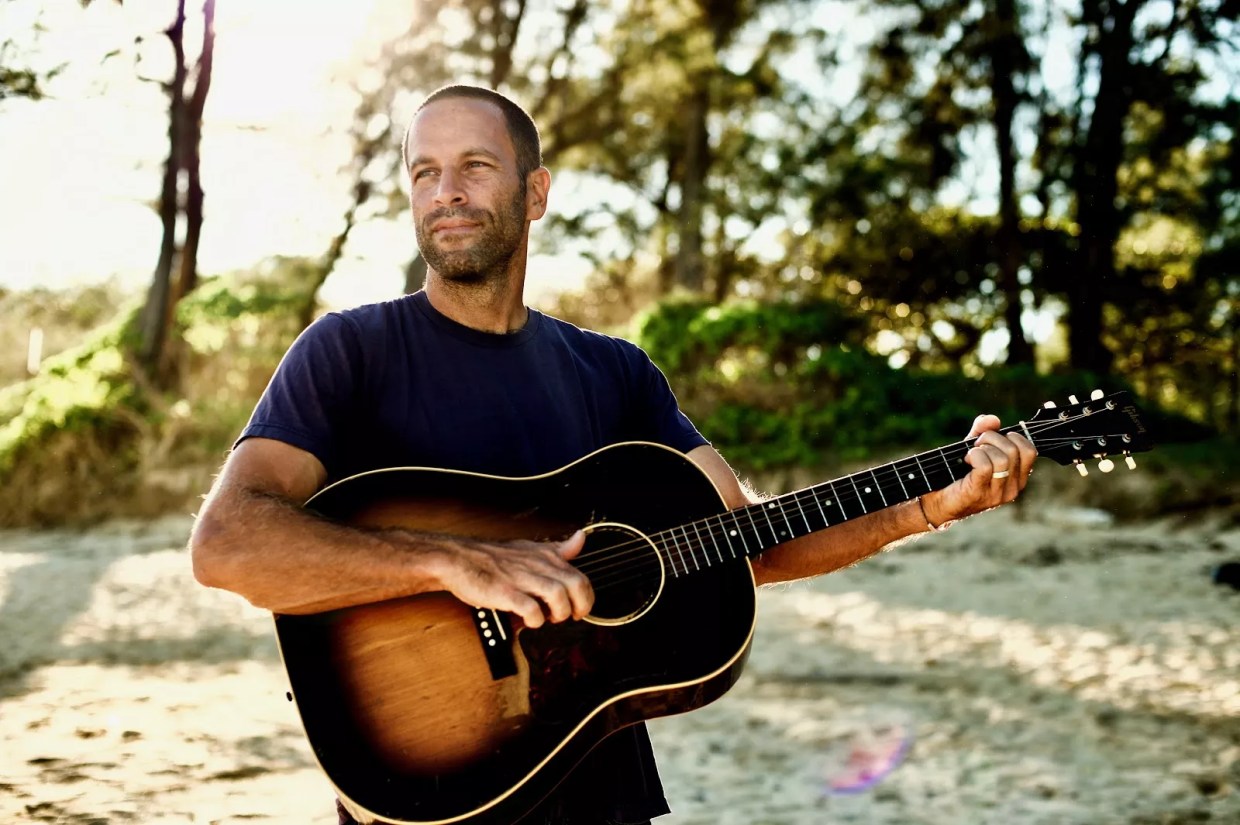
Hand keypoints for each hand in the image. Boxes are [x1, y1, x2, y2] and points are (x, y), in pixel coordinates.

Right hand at [418, 530, 593, 628]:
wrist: (458, 558)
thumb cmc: (492, 558)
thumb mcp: (529, 548)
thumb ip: (557, 548)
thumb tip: (580, 538)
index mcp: (545, 556)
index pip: (581, 576)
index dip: (587, 597)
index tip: (580, 607)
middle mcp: (537, 565)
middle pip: (576, 585)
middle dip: (580, 606)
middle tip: (571, 616)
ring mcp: (522, 579)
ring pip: (558, 596)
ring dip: (559, 613)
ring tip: (550, 618)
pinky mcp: (505, 592)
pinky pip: (531, 609)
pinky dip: (535, 620)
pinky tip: (531, 621)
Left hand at [920, 415, 1037, 527]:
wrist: (937, 501)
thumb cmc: (957, 475)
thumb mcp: (974, 448)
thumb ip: (983, 432)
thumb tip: (993, 419)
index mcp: (1017, 478)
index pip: (1030, 451)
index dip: (1012, 437)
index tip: (993, 440)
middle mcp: (1012, 488)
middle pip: (1015, 450)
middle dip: (992, 438)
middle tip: (976, 445)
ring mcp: (998, 494)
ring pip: (1002, 458)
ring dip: (982, 448)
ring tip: (970, 455)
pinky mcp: (980, 494)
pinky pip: (985, 466)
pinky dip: (974, 456)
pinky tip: (966, 461)